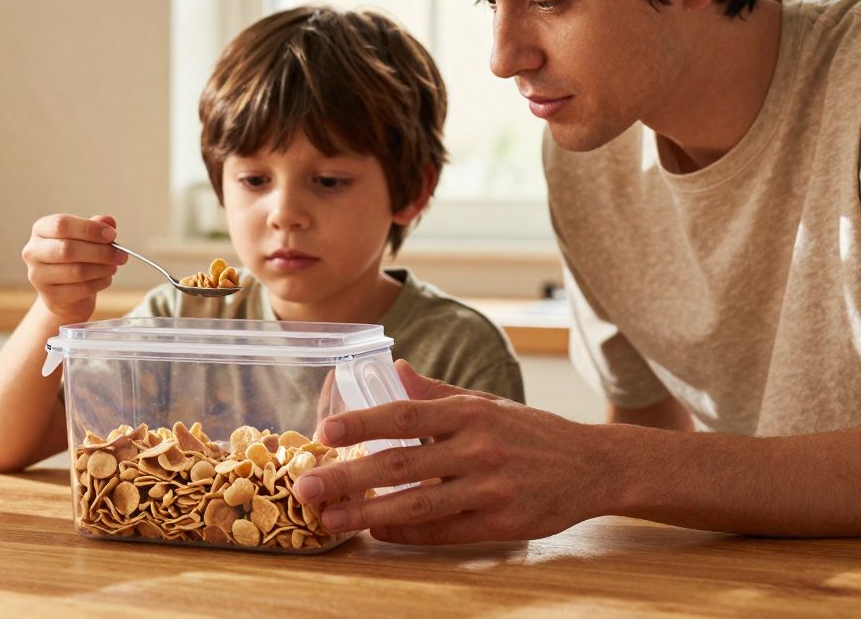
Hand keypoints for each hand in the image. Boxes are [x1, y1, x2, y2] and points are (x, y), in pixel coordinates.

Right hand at [22, 213, 127, 321]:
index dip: (89, 229)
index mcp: (41, 230)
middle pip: (67, 249)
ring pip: (76, 271)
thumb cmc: (75, 258)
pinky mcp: (51, 297)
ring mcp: (39, 276)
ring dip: (102, 268)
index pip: (62, 225)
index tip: (111, 234)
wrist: (66, 293)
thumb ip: (96, 226)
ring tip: (113, 266)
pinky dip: (99, 283)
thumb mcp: (85, 238)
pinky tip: (105, 279)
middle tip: (121, 254)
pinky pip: (81, 289)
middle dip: (100, 252)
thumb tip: (108, 221)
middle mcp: (34, 252)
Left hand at [292, 360, 611, 543]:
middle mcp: (477, 448)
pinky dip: (406, 533)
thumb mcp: (486, 403)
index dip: (362, 423)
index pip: (404, 414)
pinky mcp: (500, 522)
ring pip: (417, 504)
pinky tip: (376, 532)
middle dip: (348, 477)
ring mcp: (489, 489)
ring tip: (331, 518)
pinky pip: (443, 532)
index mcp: (469, 413)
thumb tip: (394, 370)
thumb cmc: (530, 432)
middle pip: (401, 464)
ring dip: (368, 514)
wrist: (594, 466)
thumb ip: (436, 392)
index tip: (325, 432)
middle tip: (308, 486)